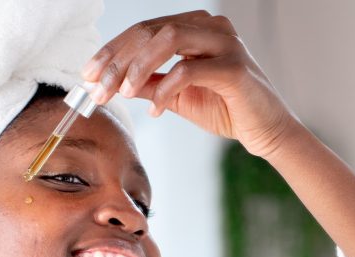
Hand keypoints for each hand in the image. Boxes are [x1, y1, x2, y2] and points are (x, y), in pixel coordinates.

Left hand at [81, 10, 299, 158]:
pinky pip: (189, 70)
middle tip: (97, 88)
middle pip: (151, 30)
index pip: (145, 30)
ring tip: (122, 93)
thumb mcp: (176, 96)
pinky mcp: (235, 68)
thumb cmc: (226, 109)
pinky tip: (155, 110)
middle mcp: (211, 27)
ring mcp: (225, 43)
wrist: (266, 131)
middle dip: (118, 60)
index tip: (88, 75)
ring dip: (138, 66)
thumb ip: (148, 84)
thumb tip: (112, 82)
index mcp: (196, 27)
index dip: (112, 51)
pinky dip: (165, 89)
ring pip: (169, 38)